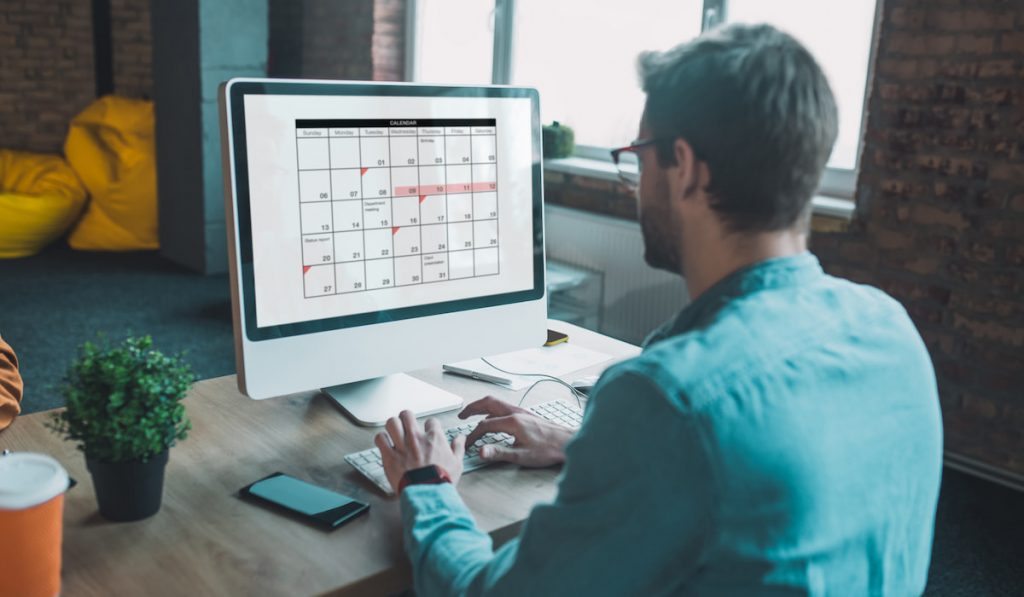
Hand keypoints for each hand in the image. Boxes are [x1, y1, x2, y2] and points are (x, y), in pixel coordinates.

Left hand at [375, 410, 464, 493]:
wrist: (427, 493)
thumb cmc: (442, 480)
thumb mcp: (457, 463)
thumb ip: (458, 448)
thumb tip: (461, 438)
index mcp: (434, 438)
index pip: (431, 421)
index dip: (430, 426)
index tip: (429, 432)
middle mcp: (417, 438)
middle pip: (407, 415)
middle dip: (406, 418)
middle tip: (407, 425)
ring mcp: (402, 446)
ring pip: (392, 423)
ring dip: (393, 426)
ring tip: (394, 432)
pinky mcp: (389, 456)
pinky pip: (380, 439)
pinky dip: (382, 439)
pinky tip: (385, 443)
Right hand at [459, 396, 573, 467]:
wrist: (568, 443)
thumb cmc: (549, 450)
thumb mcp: (522, 456)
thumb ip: (499, 453)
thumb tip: (481, 452)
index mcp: (513, 422)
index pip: (484, 425)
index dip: (473, 435)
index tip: (467, 444)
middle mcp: (516, 413)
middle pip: (488, 403)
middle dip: (472, 408)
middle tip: (462, 415)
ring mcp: (522, 412)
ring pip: (497, 403)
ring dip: (482, 407)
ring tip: (473, 414)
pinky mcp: (527, 415)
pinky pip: (504, 407)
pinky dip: (493, 410)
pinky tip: (494, 419)